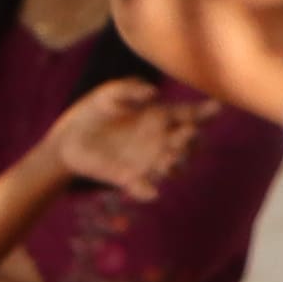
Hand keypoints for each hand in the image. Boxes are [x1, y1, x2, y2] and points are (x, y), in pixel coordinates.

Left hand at [35, 74, 203, 201]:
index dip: (205, 112)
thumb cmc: (92, 111)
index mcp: (160, 117)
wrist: (66, 139)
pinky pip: (144, 188)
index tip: (215, 108)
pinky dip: (148, 191)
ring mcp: (147, 161)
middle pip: (188, 144)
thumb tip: (154, 92)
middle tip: (186, 135)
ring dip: (176, 166)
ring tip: (169, 161)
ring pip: (173, 167)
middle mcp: (160, 140)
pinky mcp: (128, 178)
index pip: (189, 115)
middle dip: (192, 141)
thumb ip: (130, 89)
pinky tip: (151, 192)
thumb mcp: (109, 94)